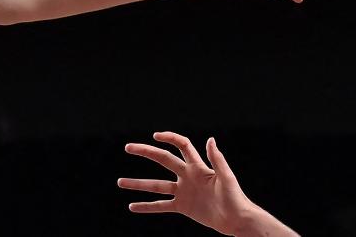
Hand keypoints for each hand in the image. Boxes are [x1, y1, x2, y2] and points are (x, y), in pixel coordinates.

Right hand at [120, 132, 257, 235]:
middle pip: (163, 160)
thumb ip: (217, 159)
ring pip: (157, 185)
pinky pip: (161, 206)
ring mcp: (183, 191)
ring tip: (120, 182)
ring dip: (138, 183)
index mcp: (198, 166)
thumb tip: (210, 139)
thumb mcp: (226, 177)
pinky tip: (132, 206)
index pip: (182, 146)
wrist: (235, 218)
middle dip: (146, 152)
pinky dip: (147, 206)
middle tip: (128, 147)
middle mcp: (188, 175)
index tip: (155, 136)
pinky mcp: (182, 206)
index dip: (170, 138)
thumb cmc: (234, 196)